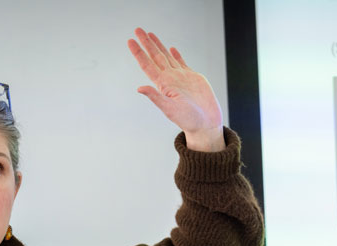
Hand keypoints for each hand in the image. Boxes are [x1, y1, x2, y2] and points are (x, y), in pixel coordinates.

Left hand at [128, 27, 224, 151]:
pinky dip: (176, 55)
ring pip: (167, 57)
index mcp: (163, 85)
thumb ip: (155, 97)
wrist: (206, 124)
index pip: (147, 65)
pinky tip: (171, 49)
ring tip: (150, 35)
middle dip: (146, 43)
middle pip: (155, 57)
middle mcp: (170, 79)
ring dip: (158, 46)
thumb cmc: (189, 120)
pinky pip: (182, 63)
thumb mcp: (170, 109)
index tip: (130, 41)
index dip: (139, 53)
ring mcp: (181, 77)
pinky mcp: (193, 78)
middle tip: (137, 30)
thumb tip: (139, 88)